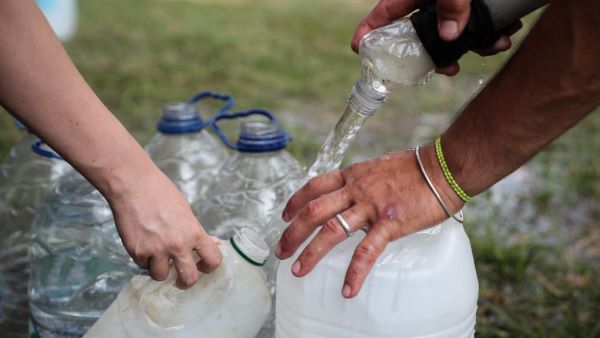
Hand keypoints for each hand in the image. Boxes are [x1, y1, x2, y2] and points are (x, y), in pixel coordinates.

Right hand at [108, 168, 222, 288]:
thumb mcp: (186, 211)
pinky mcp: (136, 251)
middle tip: (182, 278)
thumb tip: (212, 244)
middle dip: (186, 281)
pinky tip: (144, 244)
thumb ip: (196, 232)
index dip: (209, 266)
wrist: (133, 185)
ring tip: (158, 257)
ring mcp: (156, 250)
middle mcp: (177, 245)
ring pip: (161, 277)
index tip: (203, 266)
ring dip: (161, 270)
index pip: (213, 260)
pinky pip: (143, 265)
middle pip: (189, 279)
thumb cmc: (161, 193)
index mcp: (194, 233)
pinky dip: (144, 259)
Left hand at [275, 145, 463, 297]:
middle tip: (280, 251)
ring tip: (297, 270)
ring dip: (311, 252)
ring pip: (331, 230)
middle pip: (313, 210)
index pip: (314, 186)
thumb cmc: (416, 168)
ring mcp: (370, 206)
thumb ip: (364, 182)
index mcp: (353, 175)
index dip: (295, 201)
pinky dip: (355, 272)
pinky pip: (367, 251)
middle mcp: (355, 189)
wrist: (443, 167)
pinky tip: (347, 290)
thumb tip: (356, 194)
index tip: (285, 216)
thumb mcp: (379, 168)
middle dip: (292, 232)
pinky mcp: (389, 223)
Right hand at [350, 0, 521, 74]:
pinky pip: (478, 25)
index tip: (360, 51)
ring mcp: (453, 5)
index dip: (367, 34)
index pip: (382, 15)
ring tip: (497, 43)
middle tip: (451, 67)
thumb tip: (450, 37)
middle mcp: (431, 2)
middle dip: (440, 54)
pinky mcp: (474, 4)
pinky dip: (494, 31)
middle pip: (423, 35)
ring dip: (477, 44)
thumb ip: (451, 5)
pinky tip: (508, 30)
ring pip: (456, 34)